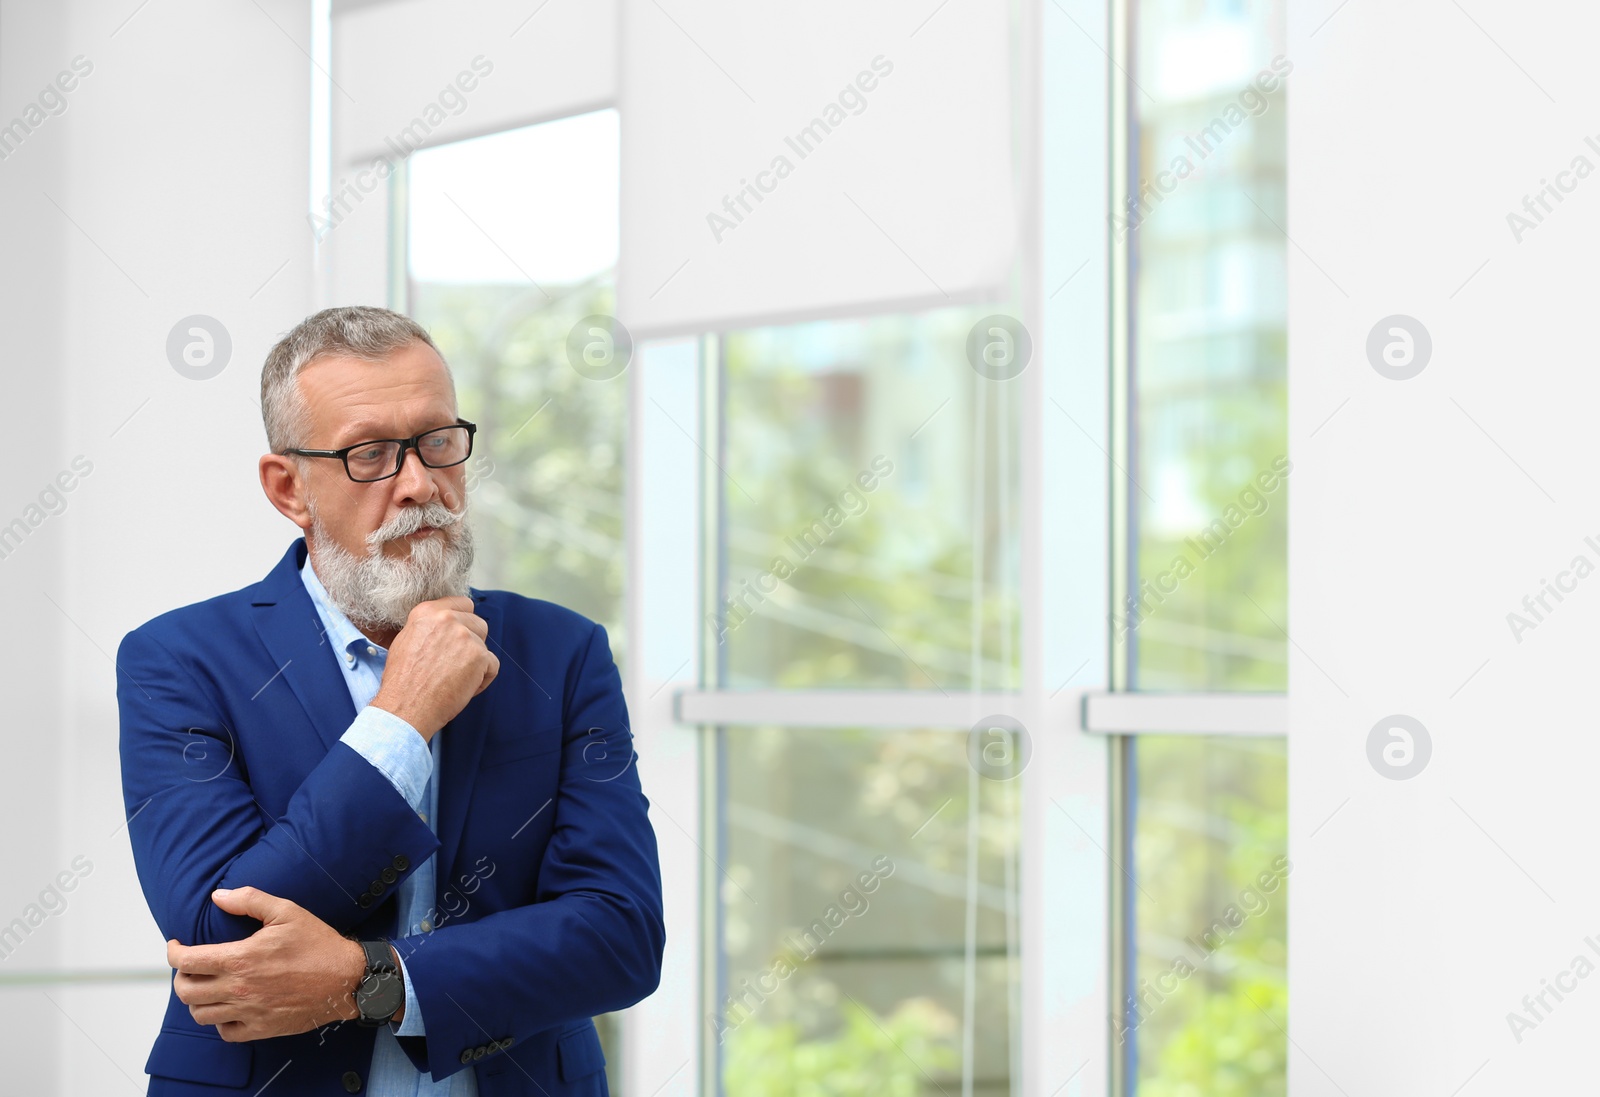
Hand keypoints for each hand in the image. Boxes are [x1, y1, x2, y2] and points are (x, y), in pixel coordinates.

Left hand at [167, 887, 366, 1041]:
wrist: (346, 979)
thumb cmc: (318, 944)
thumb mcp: (287, 912)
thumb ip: (249, 900)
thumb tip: (218, 896)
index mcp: (240, 959)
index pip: (186, 961)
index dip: (173, 952)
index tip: (176, 945)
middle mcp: (239, 989)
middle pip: (185, 991)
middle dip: (180, 976)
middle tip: (190, 966)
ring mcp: (248, 1012)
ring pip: (200, 1014)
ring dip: (196, 999)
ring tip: (206, 986)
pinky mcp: (260, 1028)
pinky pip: (225, 1032)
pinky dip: (219, 1021)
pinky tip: (228, 1007)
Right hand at [371, 595, 498, 739]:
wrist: (405, 707)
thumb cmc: (403, 681)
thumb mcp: (406, 641)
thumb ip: (428, 627)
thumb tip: (446, 622)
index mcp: (427, 612)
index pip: (462, 603)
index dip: (463, 621)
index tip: (457, 637)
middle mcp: (447, 618)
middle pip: (477, 623)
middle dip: (471, 643)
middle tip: (452, 664)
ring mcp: (465, 636)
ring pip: (484, 644)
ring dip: (476, 661)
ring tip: (455, 678)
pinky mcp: (479, 656)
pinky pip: (492, 665)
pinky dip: (482, 679)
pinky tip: (463, 688)